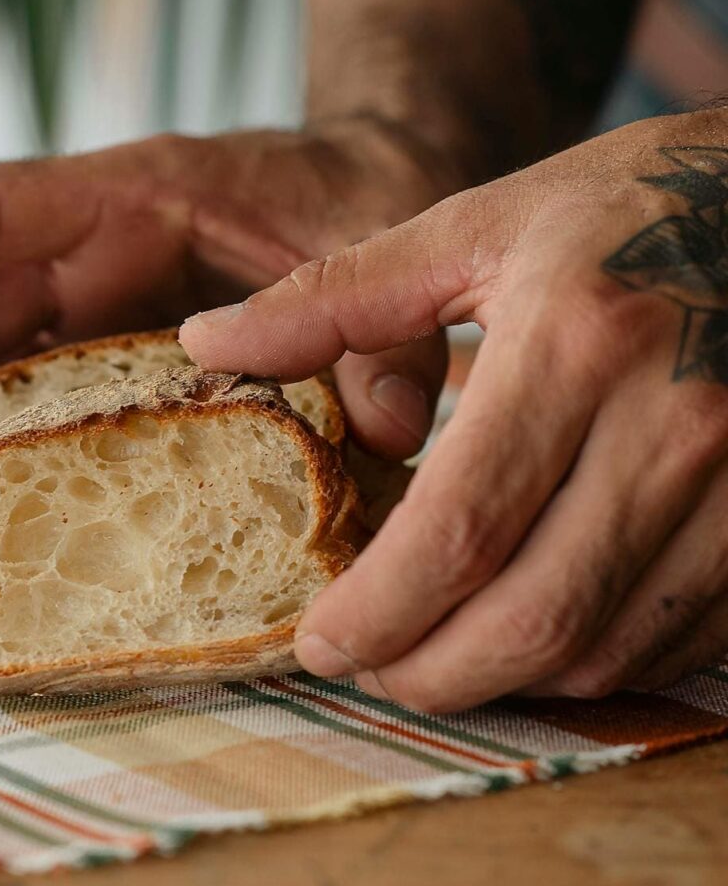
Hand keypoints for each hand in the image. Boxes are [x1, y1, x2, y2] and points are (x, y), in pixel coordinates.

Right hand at [0, 120, 455, 546]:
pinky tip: (19, 530)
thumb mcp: (375, 235)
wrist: (375, 186)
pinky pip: (49, 415)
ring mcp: (104, 318)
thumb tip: (386, 430)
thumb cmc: (358, 186)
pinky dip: (18, 469)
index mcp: (129, 198)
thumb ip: (381, 327)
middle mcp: (95, 258)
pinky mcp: (126, 370)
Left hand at [181, 110, 727, 709]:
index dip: (377, 612)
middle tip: (370, 667)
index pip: (456, 530)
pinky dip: (590, 657)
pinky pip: (678, 638)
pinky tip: (534, 628)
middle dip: (431, 672)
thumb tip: (207, 340)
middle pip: (531, 618)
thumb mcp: (475, 226)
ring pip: (607, 647)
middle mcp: (676, 422)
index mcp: (577, 342)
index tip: (321, 642)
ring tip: (439, 653)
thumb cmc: (620, 208)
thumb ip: (333, 295)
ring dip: (507, 677)